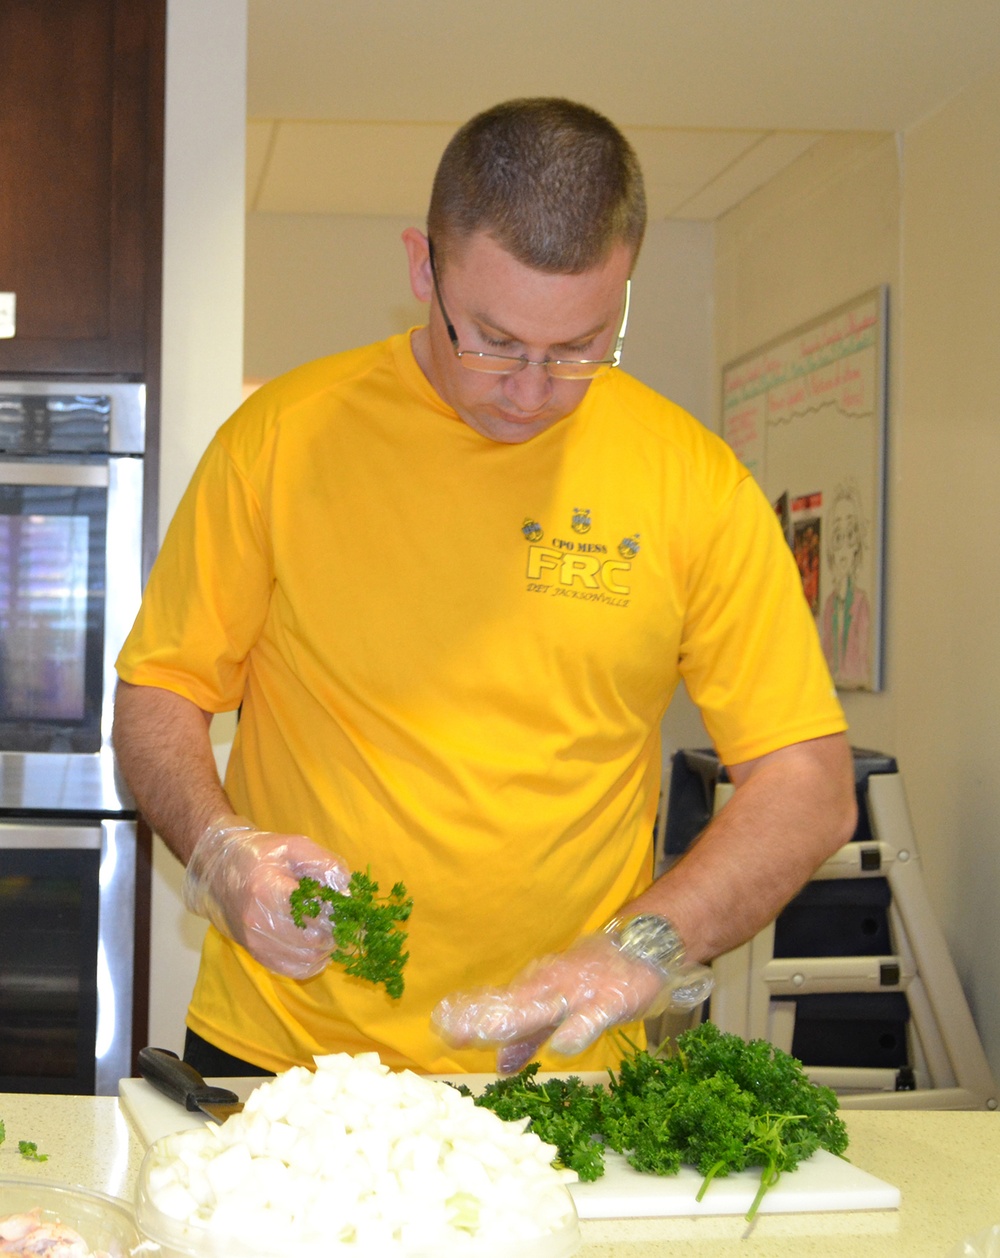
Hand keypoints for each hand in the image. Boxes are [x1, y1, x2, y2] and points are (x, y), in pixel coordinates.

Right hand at [182, 814, 350, 978]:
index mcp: (266, 890)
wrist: (220, 870)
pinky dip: (314, 961)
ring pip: (307, 958)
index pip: (315, 912)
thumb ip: (324, 865)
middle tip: (341, 916)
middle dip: (335, 929)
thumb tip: (347, 893)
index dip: (337, 909)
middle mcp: (257, 922)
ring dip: (327, 946)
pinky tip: (318, 944)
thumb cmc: (262, 855)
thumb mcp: (295, 846)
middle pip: (313, 938)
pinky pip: (295, 970)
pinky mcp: (257, 955)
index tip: (343, 901)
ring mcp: (255, 942)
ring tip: (329, 927)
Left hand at [432, 931, 711, 1073]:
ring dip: (515, 1021)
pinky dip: (576, 1030)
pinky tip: (562, 1046)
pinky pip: (590, 1018)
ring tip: (487, 1034)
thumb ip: (530, 1037)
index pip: (497, 1007)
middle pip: (510, 1008)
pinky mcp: (608, 1002)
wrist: (643, 948)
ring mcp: (578, 995)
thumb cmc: (596, 982)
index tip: (438, 1028)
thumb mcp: (559, 1011)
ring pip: (543, 1009)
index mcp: (535, 992)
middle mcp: (549, 990)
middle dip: (480, 1021)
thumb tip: (500, 1065)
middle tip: (447, 1030)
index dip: (469, 1018)